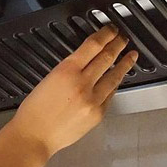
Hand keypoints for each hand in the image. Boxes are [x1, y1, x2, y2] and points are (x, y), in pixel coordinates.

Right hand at [0, 25, 137, 157]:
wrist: (35, 136)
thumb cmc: (35, 110)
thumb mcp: (49, 78)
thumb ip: (70, 68)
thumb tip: (87, 61)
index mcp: (66, 70)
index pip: (93, 45)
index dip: (106, 34)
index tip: (112, 30)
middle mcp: (82, 83)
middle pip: (107, 57)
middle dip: (118, 45)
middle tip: (124, 39)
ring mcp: (93, 100)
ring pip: (115, 76)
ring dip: (125, 64)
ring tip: (131, 56)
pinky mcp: (98, 114)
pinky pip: (111, 94)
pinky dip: (115, 84)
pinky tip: (117, 79)